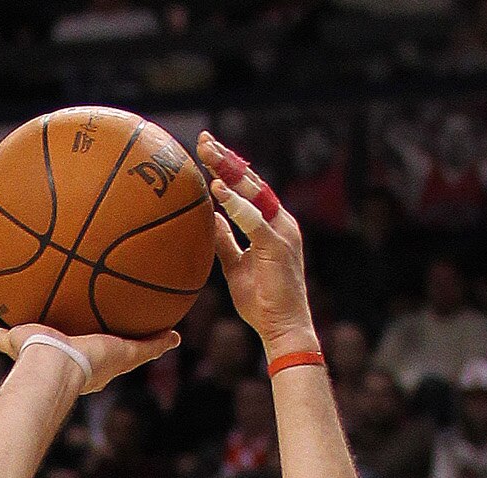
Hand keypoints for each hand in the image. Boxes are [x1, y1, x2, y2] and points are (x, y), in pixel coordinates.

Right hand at [0, 308, 177, 394]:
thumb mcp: (128, 351)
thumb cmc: (91, 361)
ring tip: (14, 302)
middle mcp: (55, 354)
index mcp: (81, 359)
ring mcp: (31, 351)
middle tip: (54, 312)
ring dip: (17, 326)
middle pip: (54, 337)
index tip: (90, 325)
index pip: (86, 346)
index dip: (88, 337)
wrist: (57, 365)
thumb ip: (151, 346)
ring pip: (22, 336)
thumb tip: (177, 337)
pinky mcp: (13, 343)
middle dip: (53, 329)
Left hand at [198, 134, 315, 358]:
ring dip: (230, 171)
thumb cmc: (261, 304)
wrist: (283, 329)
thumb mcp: (235, 268)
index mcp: (272, 224)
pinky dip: (236, 204)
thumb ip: (226, 241)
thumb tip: (210, 218)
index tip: (205, 152)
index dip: (228, 168)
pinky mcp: (279, 245)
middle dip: (226, 159)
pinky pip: (255, 220)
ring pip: (255, 192)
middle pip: (251, 182)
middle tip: (203, 140)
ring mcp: (282, 231)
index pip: (248, 189)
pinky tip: (218, 190)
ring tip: (207, 154)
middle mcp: (280, 221)